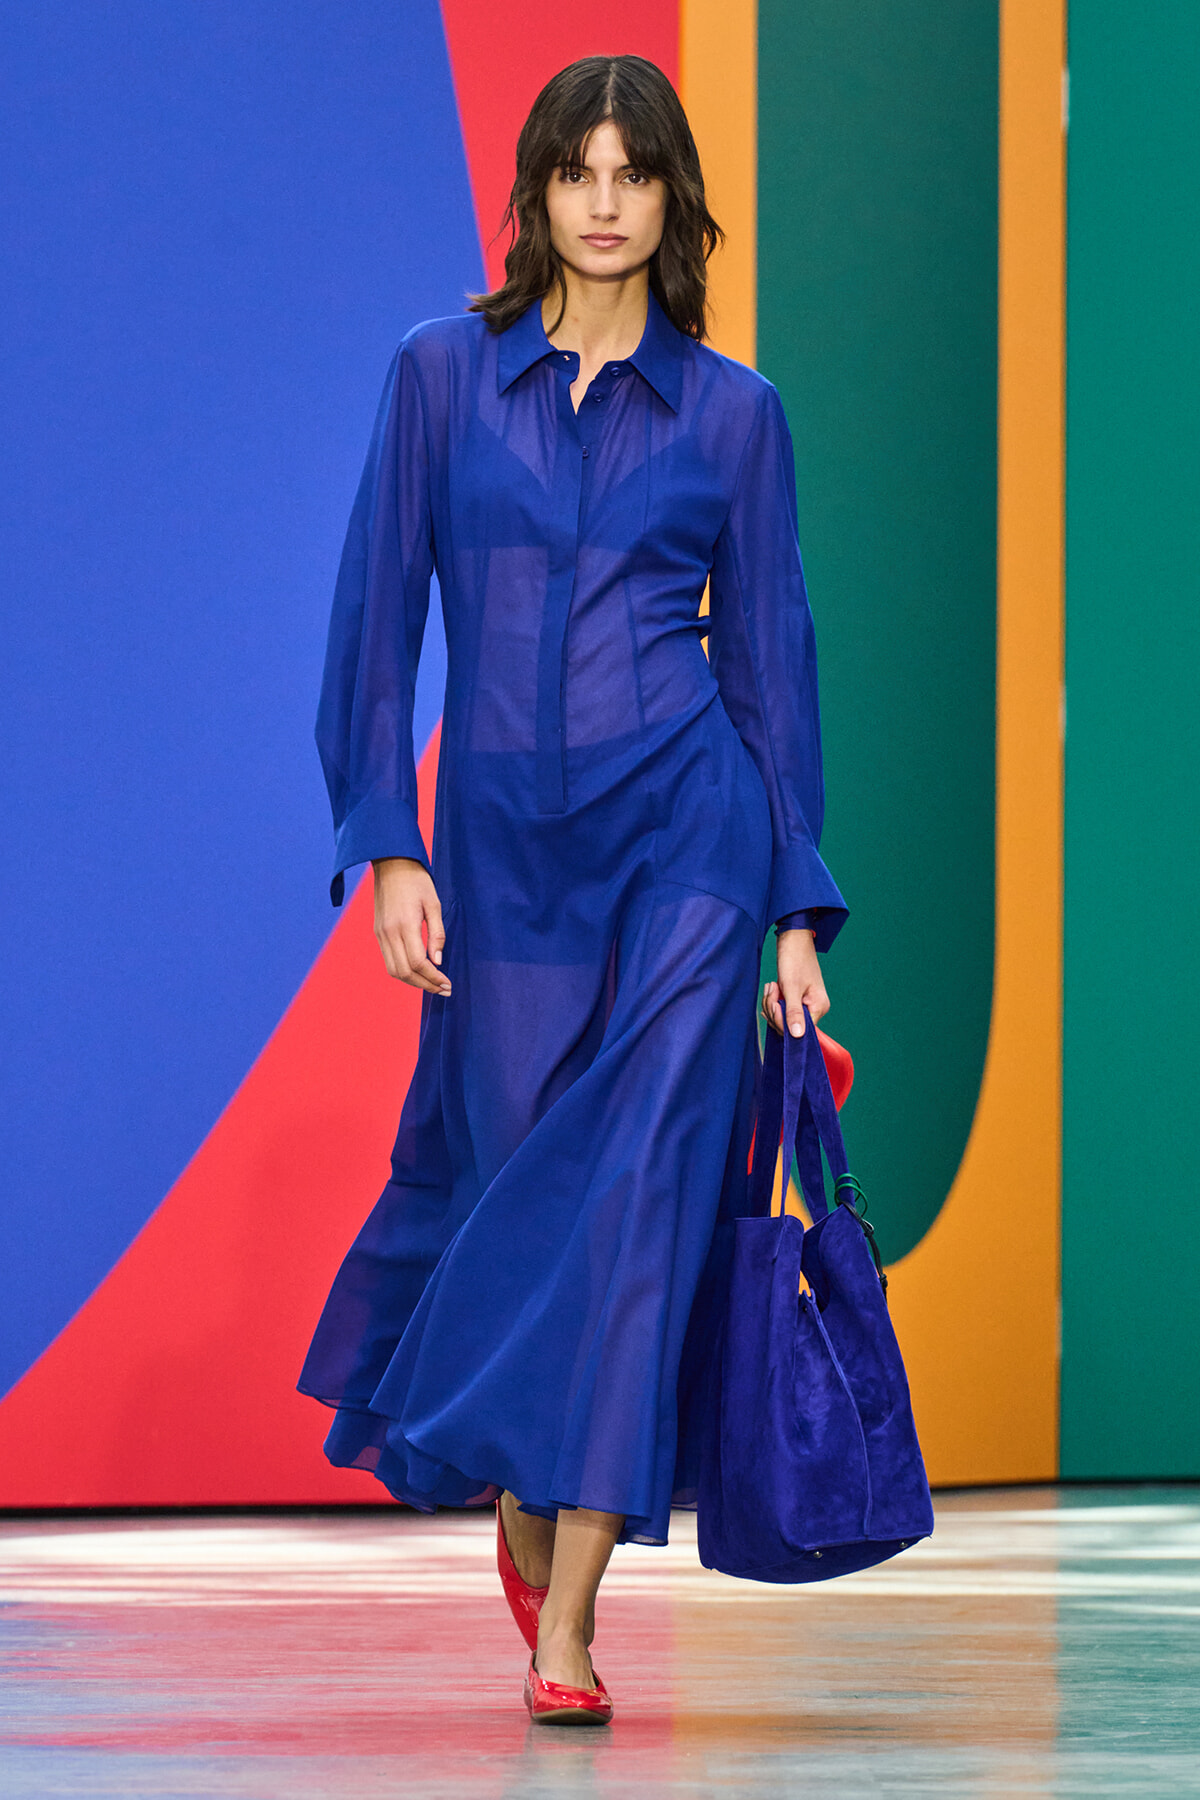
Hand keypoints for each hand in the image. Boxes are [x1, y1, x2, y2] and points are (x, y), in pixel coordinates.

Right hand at [371, 857, 451, 995]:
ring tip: (432, 985)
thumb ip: (437, 933)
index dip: (433, 978)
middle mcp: (389, 933)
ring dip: (413, 982)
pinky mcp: (378, 933)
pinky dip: (403, 972)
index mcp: (405, 925)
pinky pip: (389, 960)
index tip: (447, 984)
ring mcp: (381, 934)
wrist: (391, 864)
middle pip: (404, 972)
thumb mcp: (434, 903)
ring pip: (394, 970)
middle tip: (444, 990)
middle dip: (425, 985)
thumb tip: (438, 961)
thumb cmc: (417, 881)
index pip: (418, 963)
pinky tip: (418, 972)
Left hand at [761, 928, 827, 1037]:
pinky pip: (781, 1009)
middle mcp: (814, 1008)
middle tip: (771, 990)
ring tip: (772, 986)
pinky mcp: (796, 1000)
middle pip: (788, 1025)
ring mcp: (805, 1004)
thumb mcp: (792, 988)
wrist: (793, 940)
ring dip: (771, 1003)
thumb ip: (793, 1013)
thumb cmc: (795, 960)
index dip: (781, 1021)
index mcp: (818, 1007)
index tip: (773, 1005)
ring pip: (782, 1017)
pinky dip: (773, 1001)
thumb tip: (798, 1036)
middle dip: (774, 1010)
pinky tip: (771, 990)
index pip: (798, 1030)